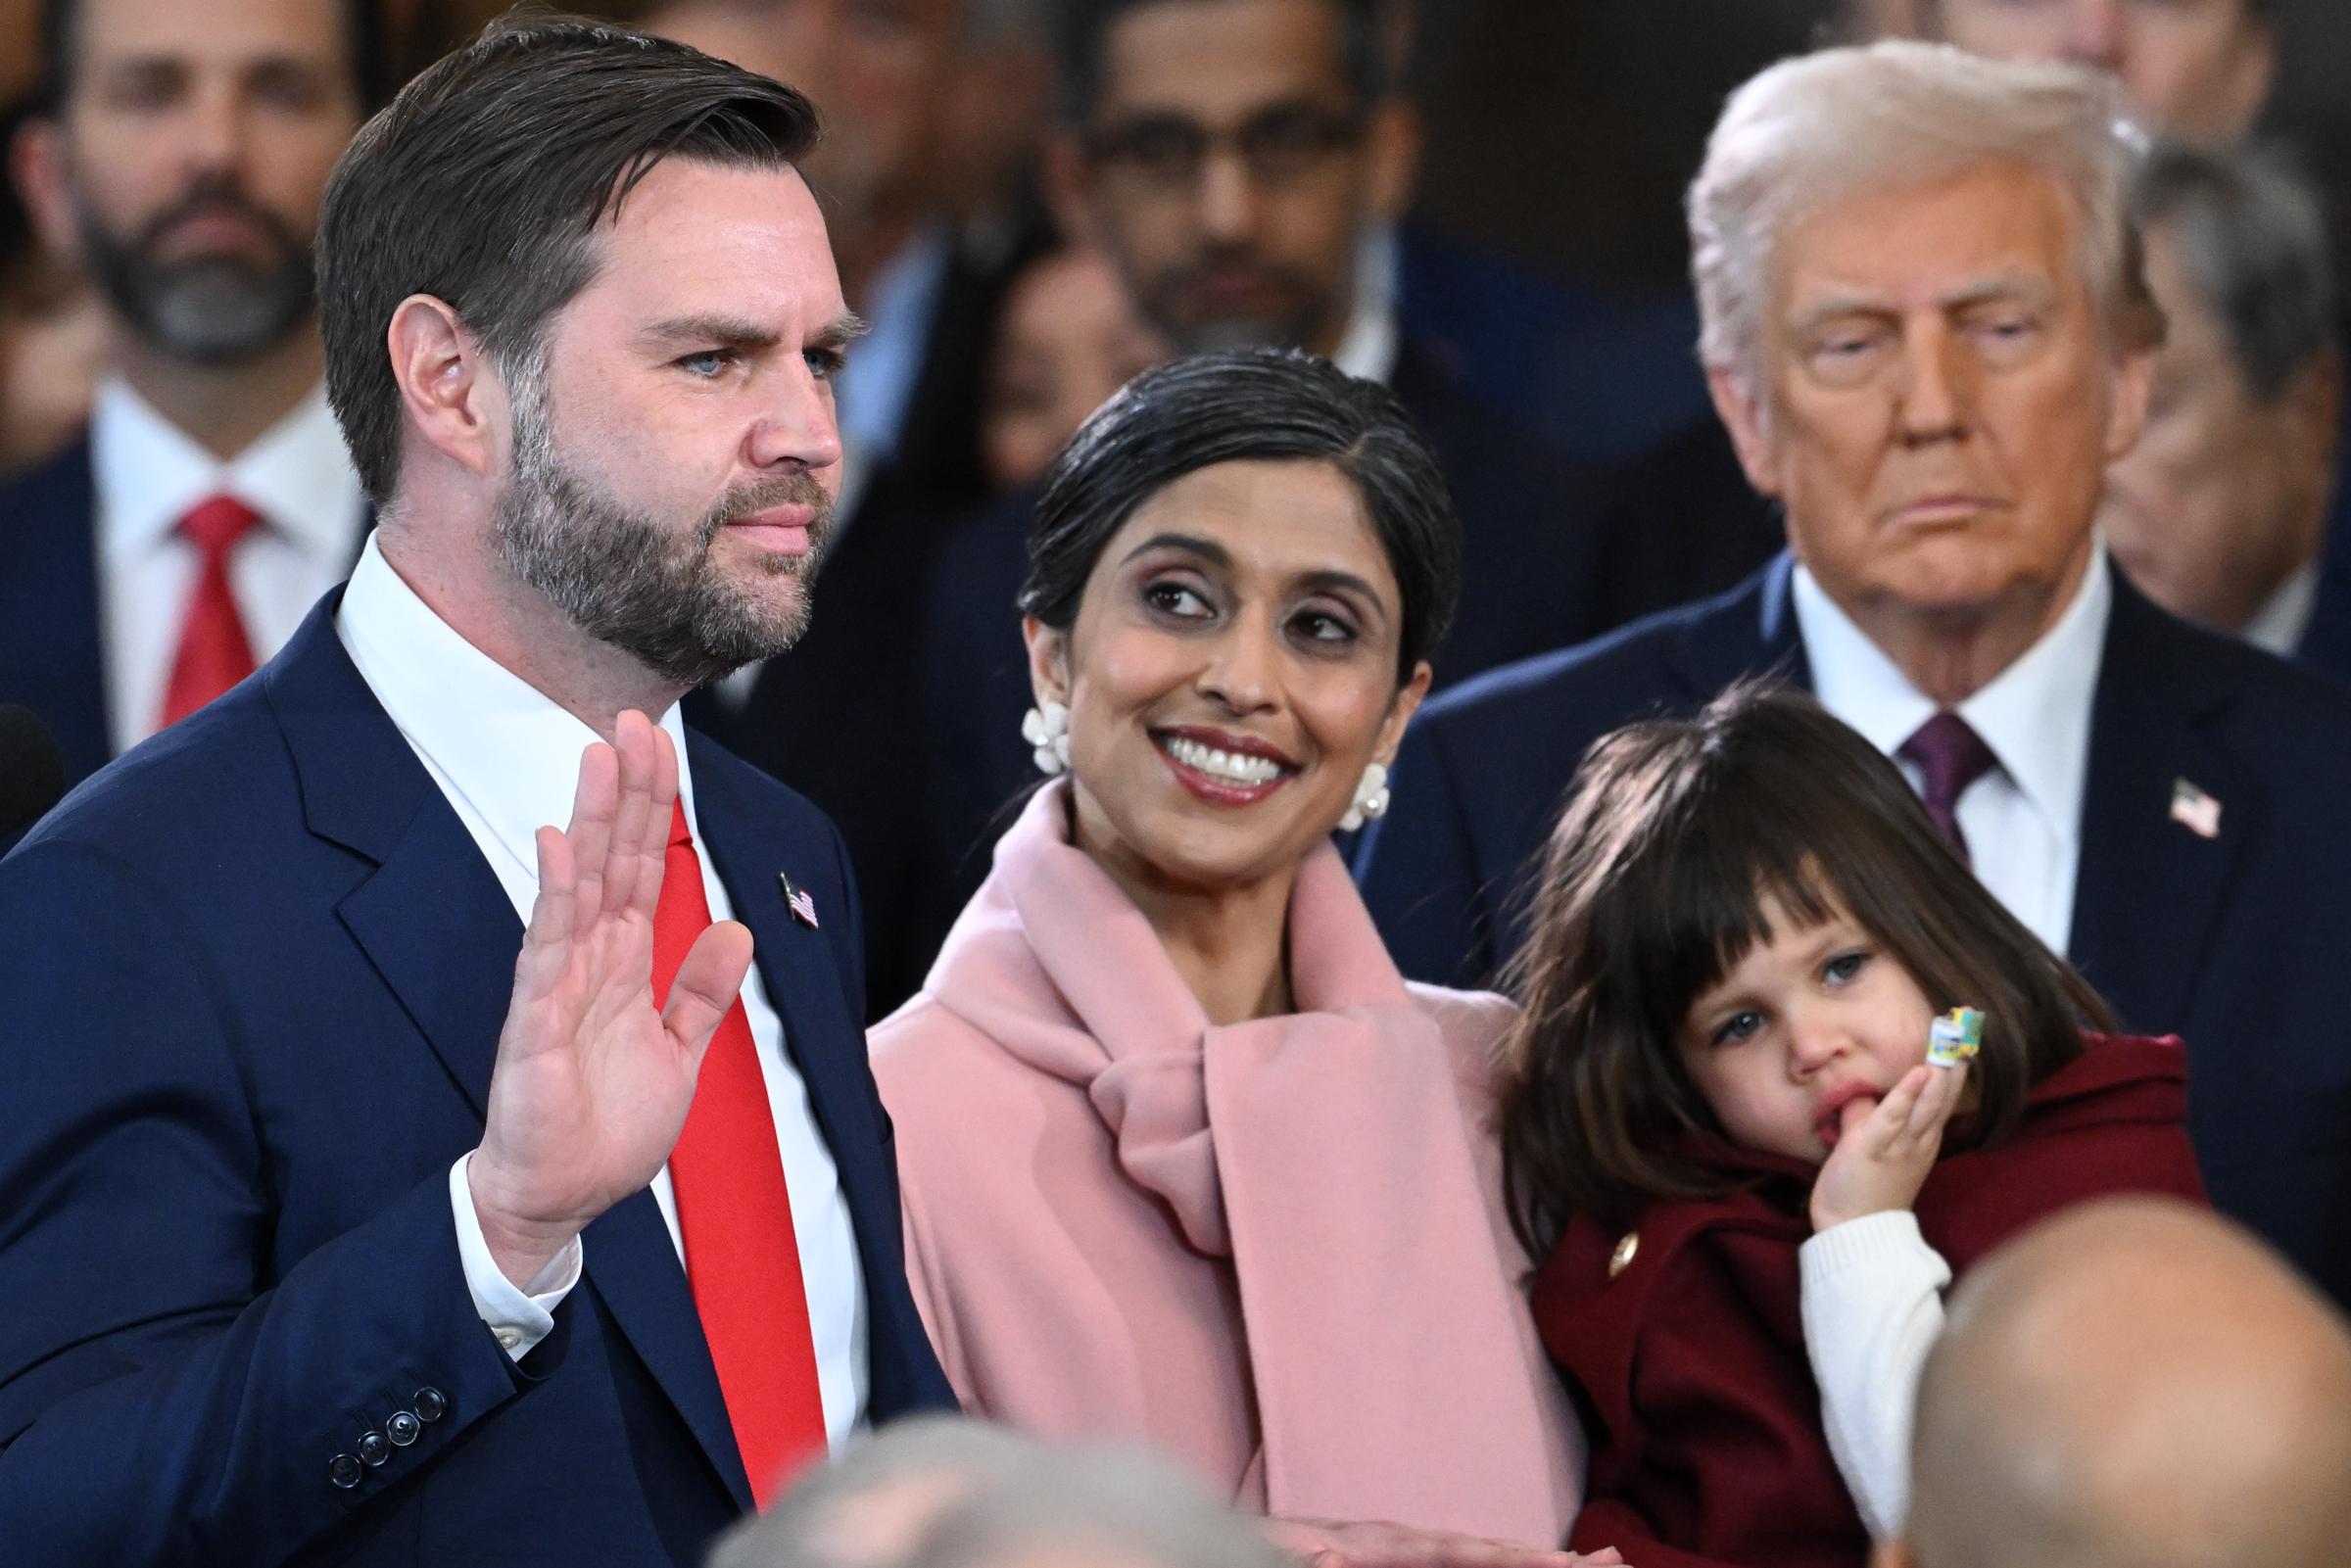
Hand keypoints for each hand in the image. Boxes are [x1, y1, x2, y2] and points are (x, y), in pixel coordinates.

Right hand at [467, 712, 754, 1288]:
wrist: (561, 1200)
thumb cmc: (605, 1130)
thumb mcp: (678, 1053)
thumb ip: (702, 994)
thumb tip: (736, 931)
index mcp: (626, 965)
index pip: (644, 871)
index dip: (656, 812)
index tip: (664, 749)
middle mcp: (591, 962)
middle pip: (614, 861)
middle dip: (627, 792)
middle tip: (634, 722)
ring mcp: (559, 985)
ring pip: (580, 886)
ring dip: (591, 821)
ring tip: (599, 757)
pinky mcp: (535, 1021)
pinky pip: (545, 948)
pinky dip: (554, 896)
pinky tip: (558, 845)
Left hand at [1263, 1518, 1622, 1567]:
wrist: (1221, 1541)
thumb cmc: (1243, 1550)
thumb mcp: (1267, 1553)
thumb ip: (1301, 1557)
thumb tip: (1332, 1564)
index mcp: (1374, 1543)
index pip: (1457, 1553)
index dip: (1512, 1561)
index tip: (1567, 1566)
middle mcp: (1395, 1542)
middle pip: (1487, 1550)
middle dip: (1548, 1558)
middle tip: (1616, 1561)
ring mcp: (1396, 1553)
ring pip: (1481, 1557)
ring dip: (1536, 1562)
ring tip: (1600, 1563)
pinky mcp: (1389, 1564)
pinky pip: (1457, 1566)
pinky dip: (1502, 1564)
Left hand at [1809, 1060, 1968, 1232]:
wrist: (1855, 1231)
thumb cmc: (1862, 1191)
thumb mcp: (1868, 1145)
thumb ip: (1867, 1117)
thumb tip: (1863, 1095)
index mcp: (1921, 1140)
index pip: (1941, 1100)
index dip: (1953, 1071)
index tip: (1963, 1043)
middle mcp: (1918, 1140)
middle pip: (1942, 1098)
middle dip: (1954, 1063)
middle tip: (1968, 1030)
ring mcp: (1899, 1144)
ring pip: (1926, 1105)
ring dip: (1939, 1074)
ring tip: (1951, 1046)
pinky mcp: (1873, 1147)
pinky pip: (1893, 1116)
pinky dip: (1906, 1093)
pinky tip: (1920, 1073)